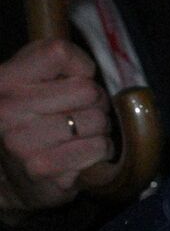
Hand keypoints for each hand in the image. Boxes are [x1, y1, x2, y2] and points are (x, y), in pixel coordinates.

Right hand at [0, 39, 112, 212]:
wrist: (8, 178)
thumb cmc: (29, 123)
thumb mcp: (29, 83)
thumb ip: (53, 63)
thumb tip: (88, 66)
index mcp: (3, 80)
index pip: (58, 52)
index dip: (80, 66)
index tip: (73, 81)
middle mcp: (6, 108)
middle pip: (88, 90)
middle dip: (95, 103)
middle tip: (80, 114)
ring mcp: (21, 141)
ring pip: (97, 120)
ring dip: (99, 129)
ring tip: (78, 135)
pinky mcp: (42, 168)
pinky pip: (98, 148)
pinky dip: (98, 151)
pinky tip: (79, 154)